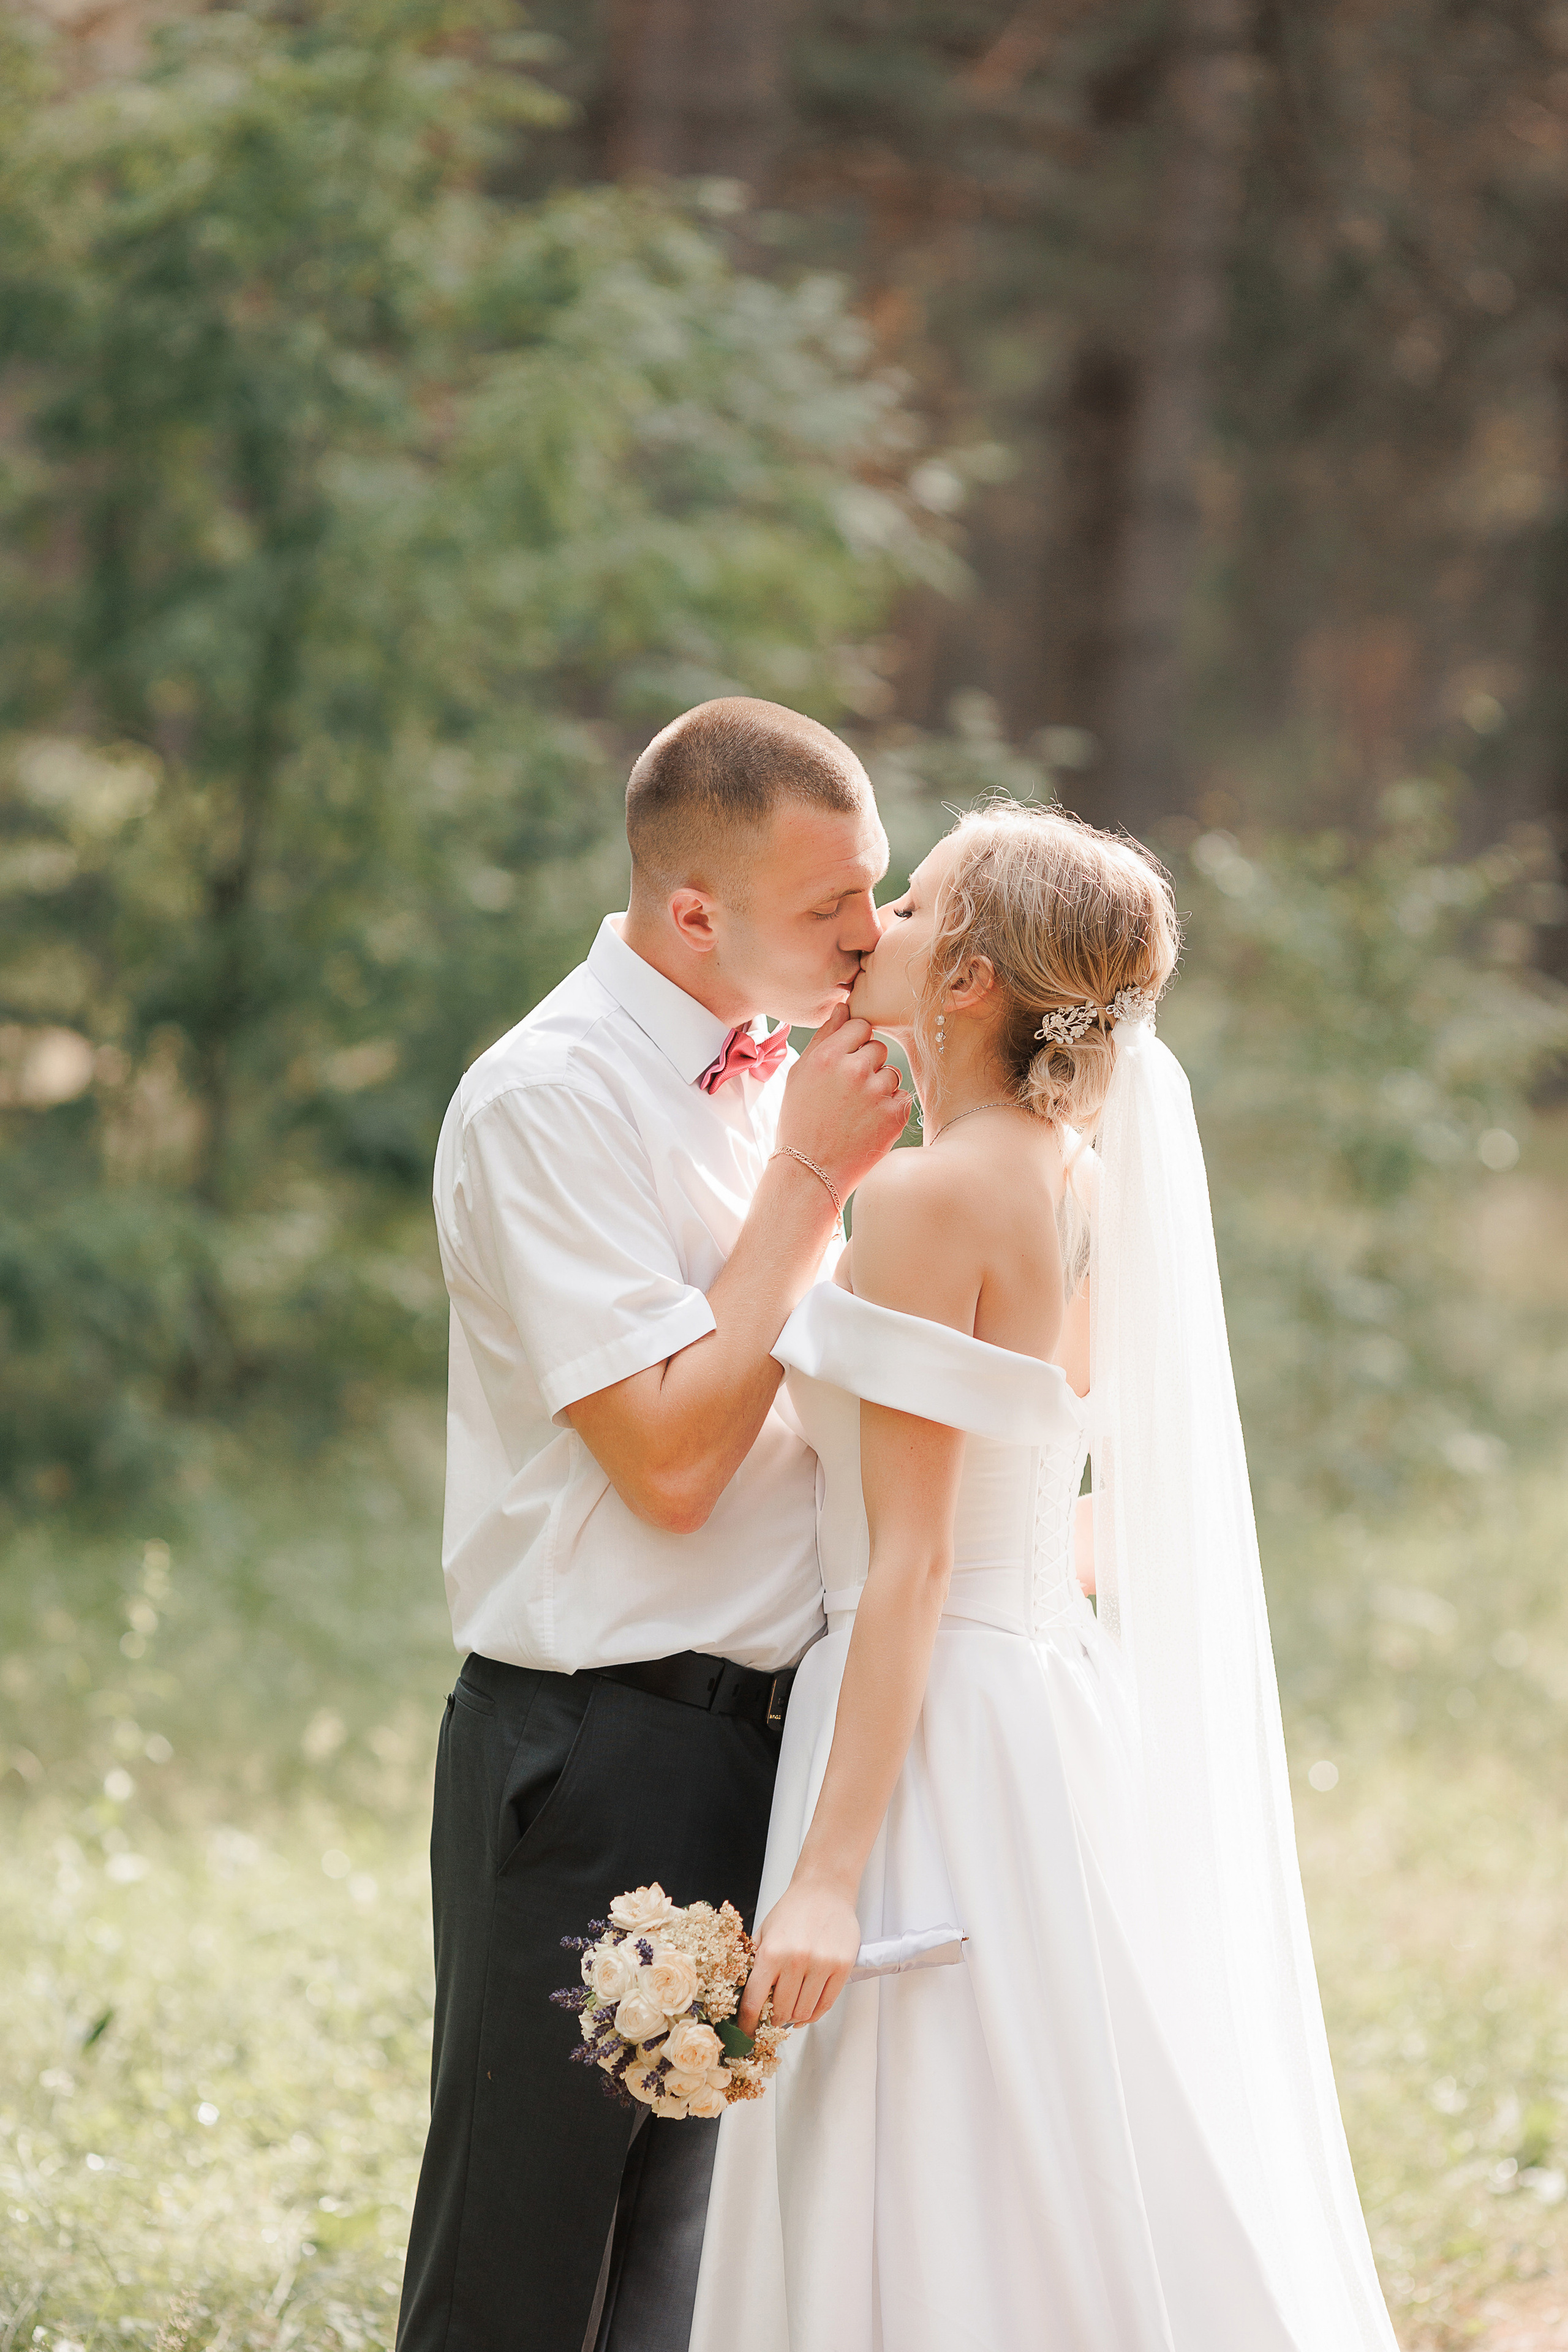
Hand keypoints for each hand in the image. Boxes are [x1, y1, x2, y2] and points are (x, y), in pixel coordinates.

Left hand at [739, 1874, 861, 2033]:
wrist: (824, 1889)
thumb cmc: (793, 1910)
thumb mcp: (764, 1932)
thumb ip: (754, 1963)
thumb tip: (744, 1996)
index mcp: (771, 1952)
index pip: (754, 2001)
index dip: (748, 2023)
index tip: (747, 2032)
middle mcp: (795, 1961)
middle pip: (781, 2011)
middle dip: (774, 2020)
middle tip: (772, 2019)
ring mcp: (821, 1965)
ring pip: (804, 2012)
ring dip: (795, 2018)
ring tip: (790, 2012)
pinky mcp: (842, 1967)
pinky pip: (826, 2004)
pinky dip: (814, 2014)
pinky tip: (807, 2012)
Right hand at [776, 1004, 909, 1197]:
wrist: (810, 1173)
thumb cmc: (800, 1121)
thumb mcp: (800, 1075)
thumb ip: (824, 1037)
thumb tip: (844, 1006)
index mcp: (827, 1056)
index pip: (860, 1026)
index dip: (854, 1045)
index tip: (844, 1065)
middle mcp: (853, 1070)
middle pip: (879, 1048)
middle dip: (868, 1065)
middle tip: (848, 1094)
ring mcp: (877, 1094)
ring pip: (892, 1073)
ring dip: (880, 1088)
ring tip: (856, 1113)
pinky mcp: (894, 1117)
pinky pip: (902, 1098)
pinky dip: (890, 1109)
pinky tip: (868, 1125)